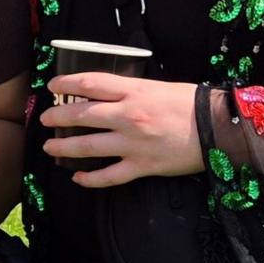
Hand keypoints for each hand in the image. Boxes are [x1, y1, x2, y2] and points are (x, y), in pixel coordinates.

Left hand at [37, 73, 205, 187]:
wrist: (218, 128)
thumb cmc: (192, 104)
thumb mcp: (159, 86)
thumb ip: (132, 90)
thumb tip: (109, 93)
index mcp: (134, 91)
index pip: (90, 83)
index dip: (66, 83)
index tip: (52, 86)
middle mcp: (128, 116)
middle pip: (82, 115)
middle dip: (57, 117)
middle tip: (45, 119)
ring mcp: (133, 143)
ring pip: (88, 146)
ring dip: (64, 148)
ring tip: (50, 149)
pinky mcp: (142, 166)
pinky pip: (109, 176)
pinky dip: (89, 179)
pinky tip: (77, 178)